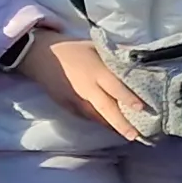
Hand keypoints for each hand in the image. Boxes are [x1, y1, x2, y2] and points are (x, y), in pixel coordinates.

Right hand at [19, 34, 151, 142]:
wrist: (40, 55)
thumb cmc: (73, 49)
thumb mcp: (96, 46)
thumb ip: (116, 56)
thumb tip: (139, 58)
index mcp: (95, 71)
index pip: (114, 87)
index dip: (127, 98)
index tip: (141, 108)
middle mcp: (86, 88)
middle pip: (106, 108)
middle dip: (121, 123)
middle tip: (136, 136)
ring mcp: (75, 99)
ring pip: (96, 116)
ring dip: (112, 126)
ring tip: (129, 135)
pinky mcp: (67, 106)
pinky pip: (86, 116)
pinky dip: (99, 122)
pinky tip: (111, 127)